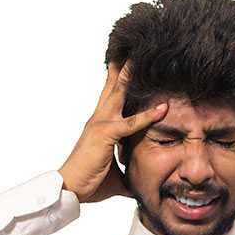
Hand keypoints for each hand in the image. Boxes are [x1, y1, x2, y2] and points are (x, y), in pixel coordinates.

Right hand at [58, 62, 167, 202]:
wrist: (70, 188)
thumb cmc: (90, 181)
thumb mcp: (117, 174)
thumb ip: (131, 171)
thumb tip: (143, 181)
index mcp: (101, 124)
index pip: (113, 96)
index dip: (120, 79)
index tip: (128, 64)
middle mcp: (100, 118)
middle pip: (115, 85)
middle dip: (125, 65)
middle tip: (136, 46)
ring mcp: (102, 123)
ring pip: (121, 93)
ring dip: (133, 75)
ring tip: (146, 56)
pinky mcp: (106, 134)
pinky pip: (131, 124)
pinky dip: (148, 115)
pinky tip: (163, 108)